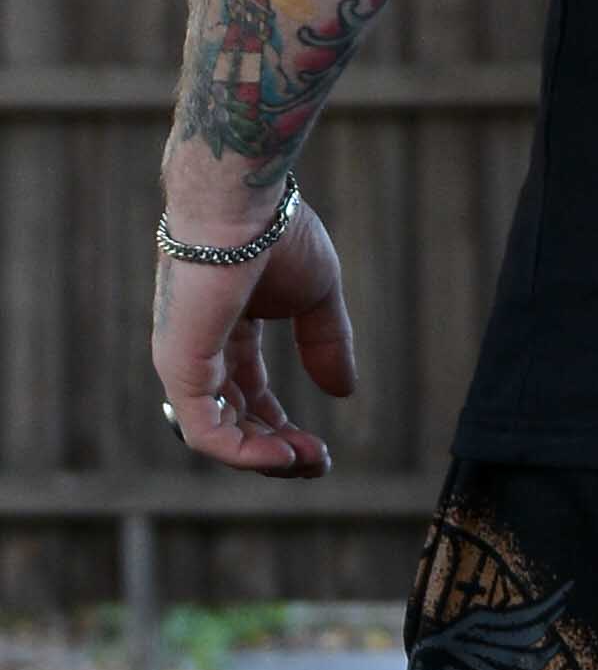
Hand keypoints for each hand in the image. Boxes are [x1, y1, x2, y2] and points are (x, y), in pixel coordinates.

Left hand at [150, 195, 356, 476]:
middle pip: (235, 419)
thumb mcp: (317, 293)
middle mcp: (201, 350)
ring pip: (219, 434)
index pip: (250, 393)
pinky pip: (206, 432)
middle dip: (277, 448)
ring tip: (306, 461)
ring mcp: (186, 363)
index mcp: (229, 328)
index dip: (284, 425)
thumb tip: (343, 391)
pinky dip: (245, 452)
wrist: (244, 206)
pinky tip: (284, 454)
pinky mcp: (180, 369)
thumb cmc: (277, 233)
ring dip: (265, 456)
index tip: (323, 446)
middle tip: (317, 463)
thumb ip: (326, 342)